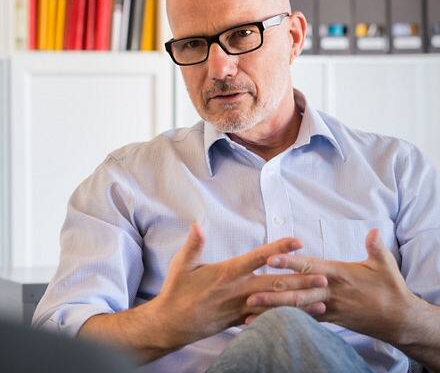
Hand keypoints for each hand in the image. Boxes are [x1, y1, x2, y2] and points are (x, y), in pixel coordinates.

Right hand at [149, 223, 327, 350]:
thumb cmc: (177, 291)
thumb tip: (197, 224)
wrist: (171, 324)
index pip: (257, 257)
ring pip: (275, 304)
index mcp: (227, 273)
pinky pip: (266, 318)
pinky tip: (301, 318)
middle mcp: (238, 290)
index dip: (278, 249)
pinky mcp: (240, 320)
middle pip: (274, 283)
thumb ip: (193, 244)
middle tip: (323, 277)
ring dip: (299, 301)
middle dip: (300, 280)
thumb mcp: (181, 264)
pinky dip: (285, 317)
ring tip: (322, 300)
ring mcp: (241, 308)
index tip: (297, 241)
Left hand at [246, 229, 418, 343]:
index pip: (309, 266)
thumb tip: (374, 231)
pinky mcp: (330, 319)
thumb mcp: (385, 265)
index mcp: (338, 274)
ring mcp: (328, 307)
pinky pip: (305, 320)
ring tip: (252, 312)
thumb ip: (375, 247)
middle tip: (250, 294)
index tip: (271, 259)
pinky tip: (270, 324)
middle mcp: (329, 292)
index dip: (289, 262)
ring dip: (274, 310)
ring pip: (297, 309)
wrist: (399, 319)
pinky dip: (287, 321)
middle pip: (297, 291)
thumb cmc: (390, 288)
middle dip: (273, 293)